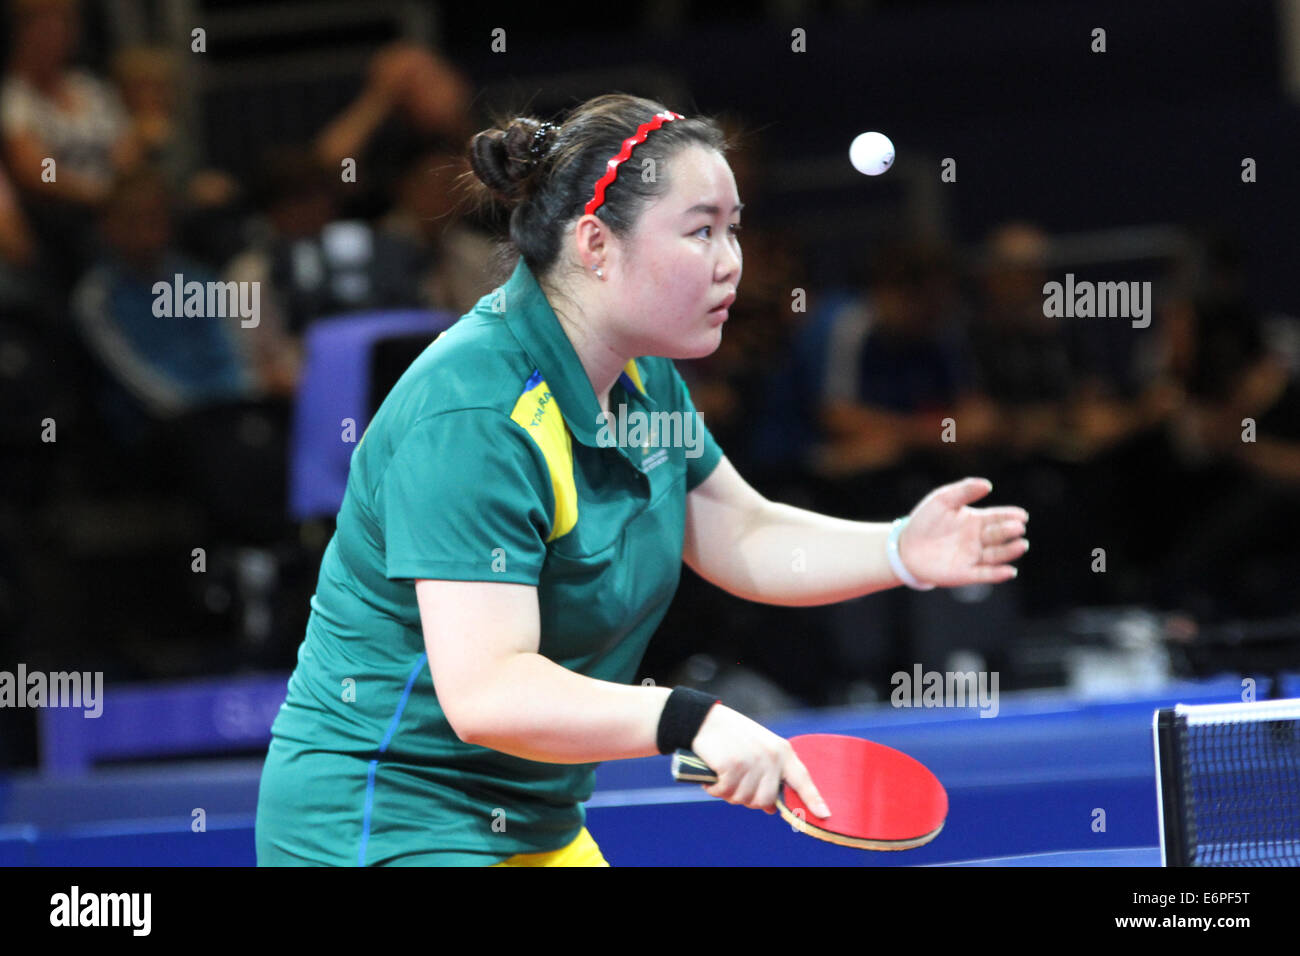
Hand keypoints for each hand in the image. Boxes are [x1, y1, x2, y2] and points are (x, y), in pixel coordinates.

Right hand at [690, 704, 830, 817]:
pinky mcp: (732, 766)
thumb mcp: (758, 751)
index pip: (802, 779)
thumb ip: (769, 776)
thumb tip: (771, 809)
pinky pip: (725, 792)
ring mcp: (752, 761)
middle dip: (748, 798)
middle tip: (735, 781)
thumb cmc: (732, 736)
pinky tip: (713, 773)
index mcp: (782, 751)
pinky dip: (715, 788)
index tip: (824, 815)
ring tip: (723, 773)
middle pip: (765, 800)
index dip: (813, 799)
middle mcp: (770, 757)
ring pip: (743, 799)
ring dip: (728, 792)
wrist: (705, 720)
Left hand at [898, 477, 1028, 585]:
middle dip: (1009, 531)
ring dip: (1009, 552)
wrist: (905, 546)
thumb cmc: (925, 521)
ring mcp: (972, 557)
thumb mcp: (942, 500)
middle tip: (1017, 528)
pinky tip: (1009, 571)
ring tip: (1021, 545)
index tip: (1022, 515)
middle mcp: (978, 539)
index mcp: (976, 520)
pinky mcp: (965, 573)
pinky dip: (997, 574)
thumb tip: (987, 484)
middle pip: (998, 535)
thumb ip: (963, 491)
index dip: (1010, 516)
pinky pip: (984, 574)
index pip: (998, 517)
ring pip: (996, 555)